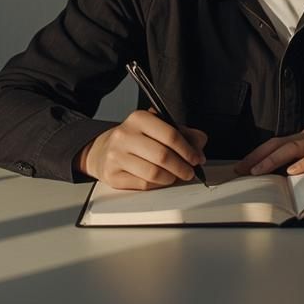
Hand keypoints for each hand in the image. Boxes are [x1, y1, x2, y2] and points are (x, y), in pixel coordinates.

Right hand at [76, 110, 207, 190]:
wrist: (103, 150)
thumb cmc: (135, 138)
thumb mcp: (158, 128)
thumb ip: (183, 133)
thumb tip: (200, 143)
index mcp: (138, 118)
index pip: (170, 134)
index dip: (188, 150)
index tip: (197, 158)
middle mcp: (124, 135)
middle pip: (163, 156)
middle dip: (182, 167)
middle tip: (190, 171)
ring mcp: (116, 156)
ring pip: (154, 173)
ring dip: (171, 178)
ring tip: (176, 176)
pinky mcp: (113, 175)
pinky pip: (144, 184)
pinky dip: (158, 185)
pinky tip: (161, 180)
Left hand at [235, 127, 303, 176]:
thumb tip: (280, 181)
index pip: (275, 145)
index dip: (256, 155)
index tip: (238, 169)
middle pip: (279, 144)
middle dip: (257, 157)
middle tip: (240, 170)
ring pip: (295, 147)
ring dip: (274, 159)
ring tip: (258, 171)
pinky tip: (294, 171)